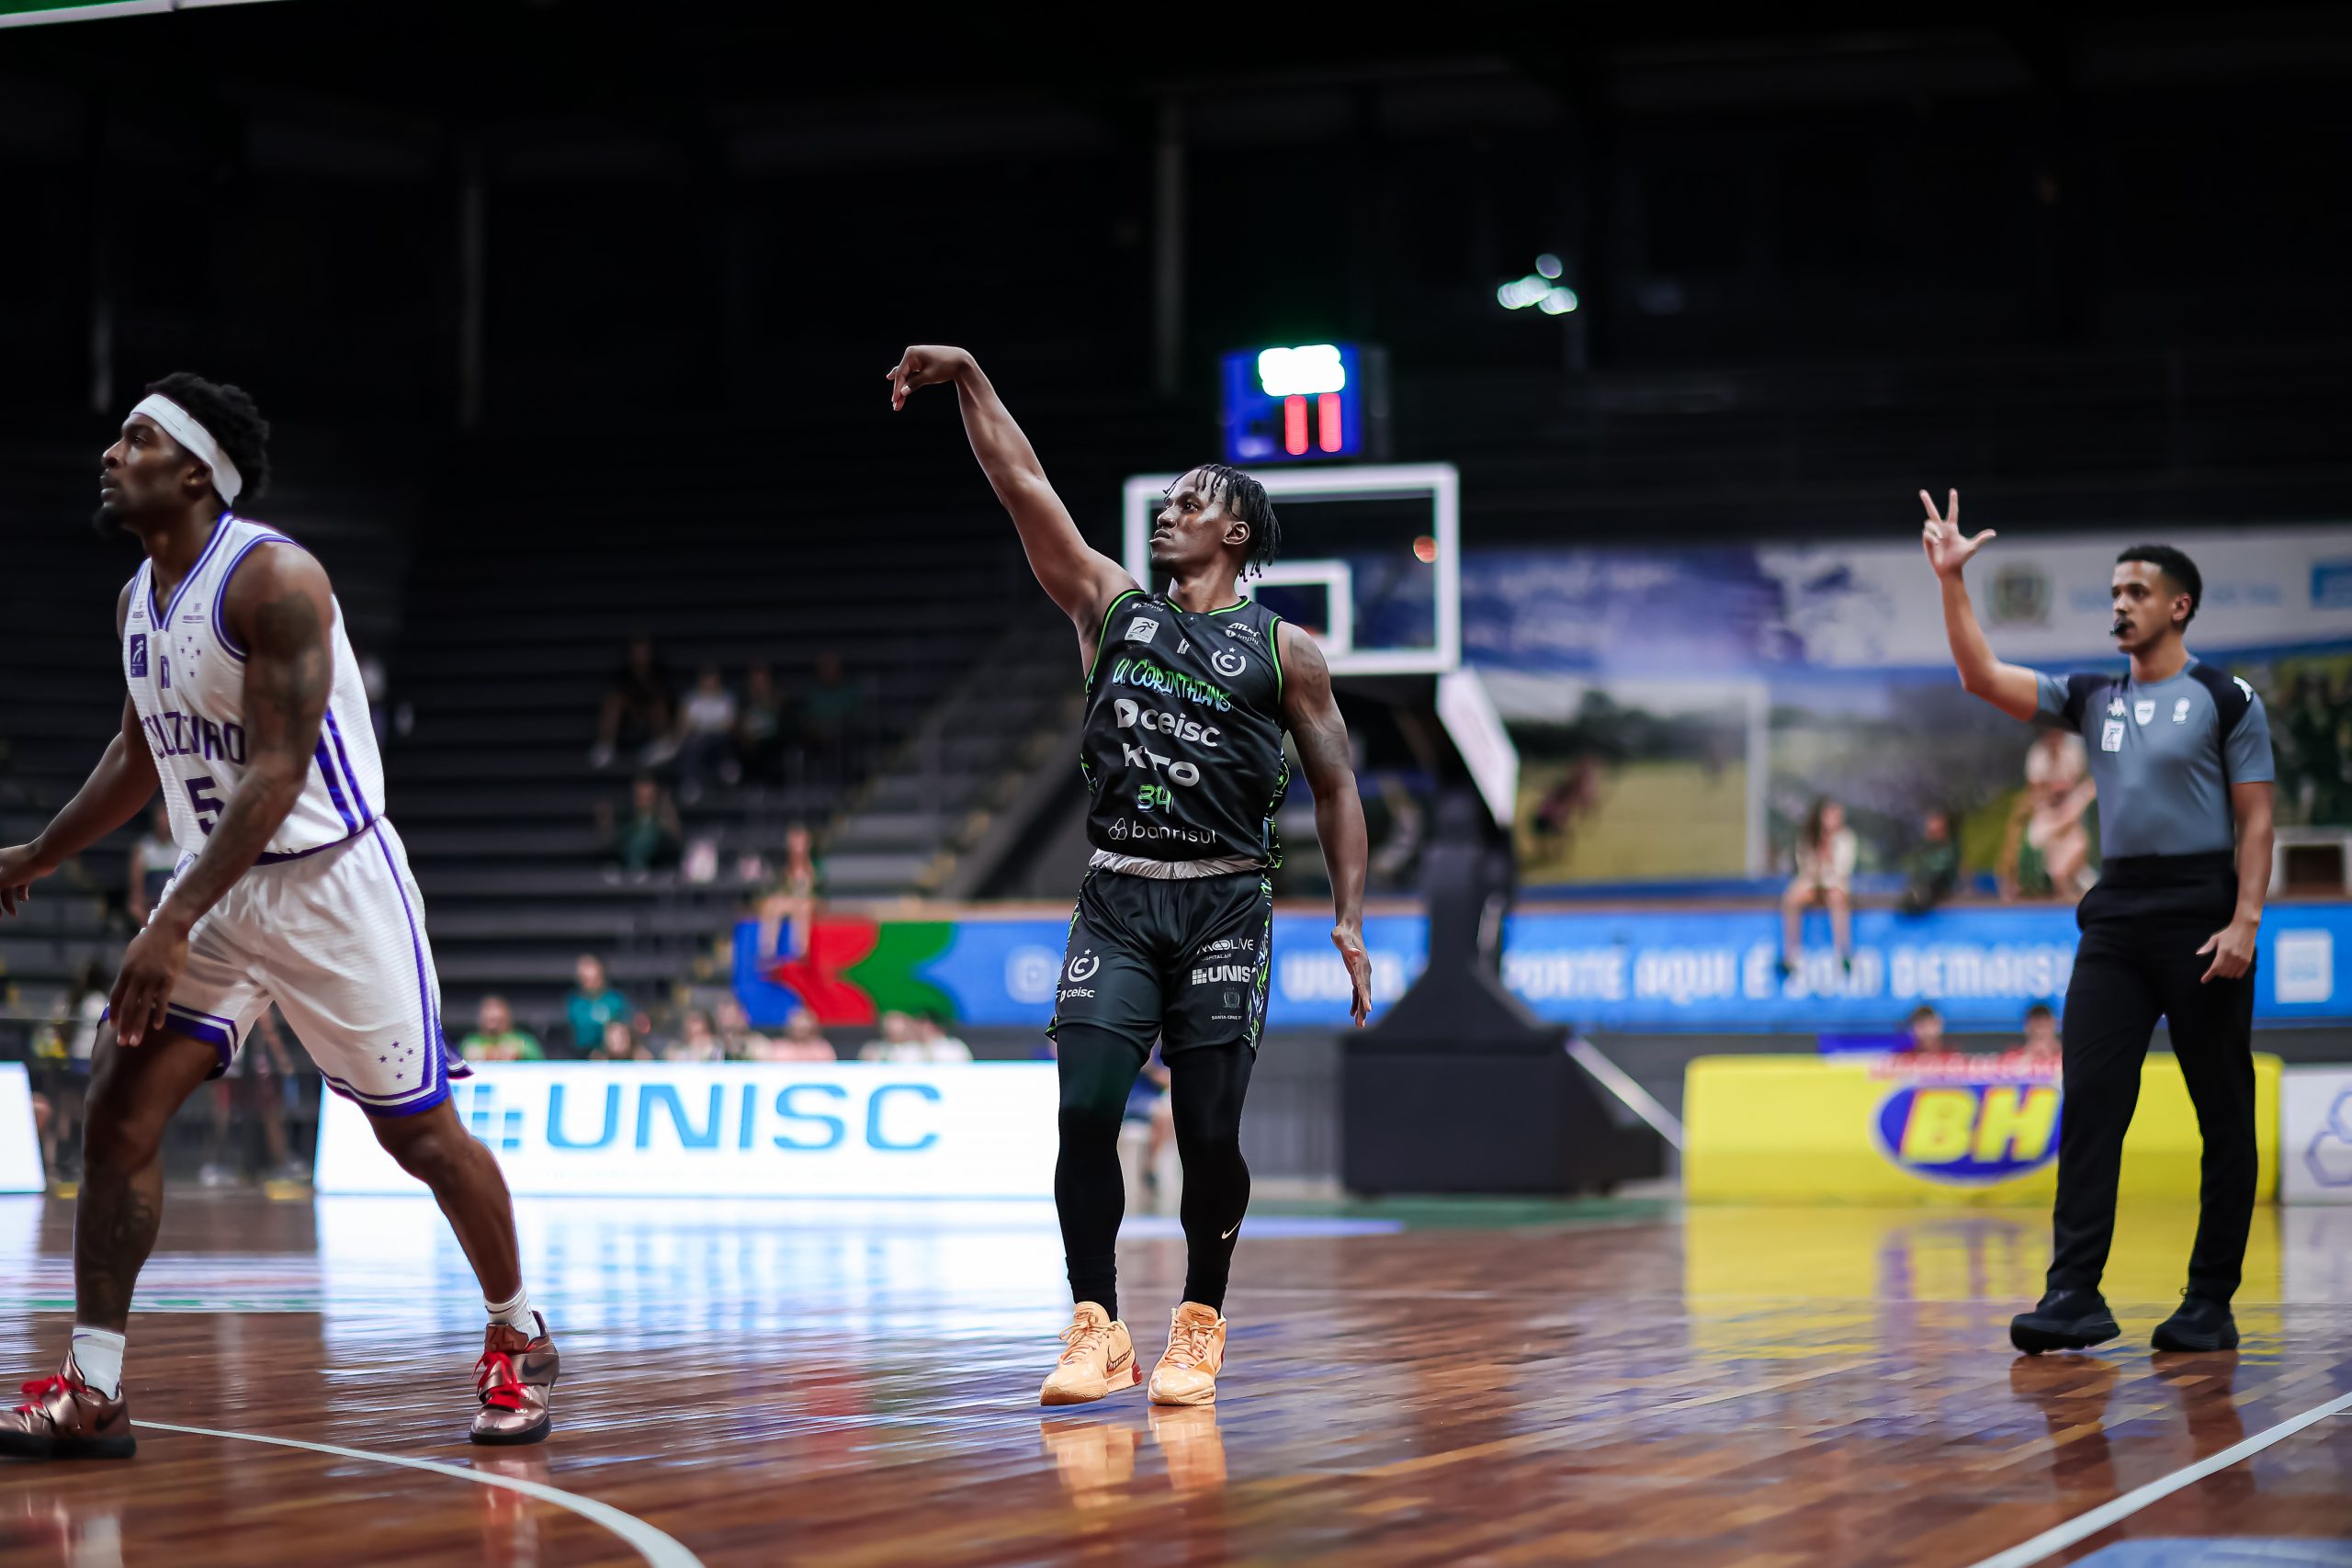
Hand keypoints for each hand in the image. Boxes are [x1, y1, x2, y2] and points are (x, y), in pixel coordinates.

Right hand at [0, 842, 55, 917]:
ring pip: (7, 889)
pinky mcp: (26, 872)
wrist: (45, 855)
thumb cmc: (21, 866)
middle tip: (0, 917)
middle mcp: (1, 865)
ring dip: (9, 902)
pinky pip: (20, 886)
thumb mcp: (1, 880)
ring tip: (14, 914)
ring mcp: (14, 869)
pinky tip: (24, 899)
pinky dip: (21, 894)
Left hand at [109, 915, 190, 1046]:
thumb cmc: (150, 938)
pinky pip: (162, 1001)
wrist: (168, 928)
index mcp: (125, 972)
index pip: (115, 997)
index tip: (112, 1028)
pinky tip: (158, 1026)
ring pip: (142, 1008)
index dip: (113, 1014)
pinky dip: (159, 1015)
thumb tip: (126, 981)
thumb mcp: (132, 953)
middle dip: (123, 1027)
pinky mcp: (168, 979)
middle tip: (122, 1043)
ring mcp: (152, 979)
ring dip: (138, 1026)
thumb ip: (129, 969)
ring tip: (136, 1041)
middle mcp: (136, 978)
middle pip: (126, 1007)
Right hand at [885, 345, 971, 410]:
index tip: (895, 401)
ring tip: (896, 402)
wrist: (960, 360)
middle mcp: (911, 353)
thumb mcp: (929, 376)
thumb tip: (902, 392)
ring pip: (906, 375)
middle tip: (895, 406)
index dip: (897, 389)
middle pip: (902, 375)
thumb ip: (915, 384)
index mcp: (911, 354)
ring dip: (902, 388)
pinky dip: (906, 380)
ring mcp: (915, 357)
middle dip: (899, 391)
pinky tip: (890, 377)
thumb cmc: (945, 366)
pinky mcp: (920, 362)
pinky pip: (910, 373)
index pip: (901, 374)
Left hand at [1332, 922, 1371, 1026]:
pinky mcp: (1356, 974)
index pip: (1364, 983)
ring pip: (1363, 994)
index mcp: (1361, 963)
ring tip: (1359, 1024)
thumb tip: (1355, 955)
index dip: (1366, 997)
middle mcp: (1364, 970)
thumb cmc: (1342, 932)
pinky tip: (1352, 1013)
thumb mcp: (1340, 937)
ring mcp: (1361, 973)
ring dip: (1361, 1009)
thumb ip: (1346, 946)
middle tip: (1361, 1024)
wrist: (1349, 928)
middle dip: (1364, 1008)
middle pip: (1365, 992)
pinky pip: (1357, 991)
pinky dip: (1355, 1002)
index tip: (1368, 1009)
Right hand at [1919, 488, 1996, 578]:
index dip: (1953, 501)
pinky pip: (1926, 533)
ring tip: (1940, 540)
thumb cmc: (1961, 559)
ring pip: (1929, 523)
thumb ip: (1981, 538)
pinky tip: (1937, 543)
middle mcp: (1941, 529)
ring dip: (1935, 530)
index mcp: (1952, 528)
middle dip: (1927, 502)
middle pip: (1932, 511)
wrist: (1949, 569)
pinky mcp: (1926, 540)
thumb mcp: (1972, 547)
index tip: (1953, 491)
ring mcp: (1933, 534)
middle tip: (1922, 491)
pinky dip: (1932, 537)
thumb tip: (1994, 533)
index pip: (1953, 511)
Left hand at [2197, 916, 2258, 982]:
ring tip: (2224, 967)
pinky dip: (2234, 974)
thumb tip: (2198, 954)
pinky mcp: (2247, 961)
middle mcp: (2233, 957)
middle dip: (2217, 972)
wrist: (2245, 928)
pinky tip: (2232, 969)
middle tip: (2216, 967)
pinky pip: (2239, 974)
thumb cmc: (2228, 933)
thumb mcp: (2216, 938)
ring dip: (2225, 974)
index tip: (2203, 980)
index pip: (2215, 968)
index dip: (2208, 975)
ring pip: (2230, 975)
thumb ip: (2207, 947)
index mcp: (2223, 951)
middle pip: (2222, 973)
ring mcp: (2241, 960)